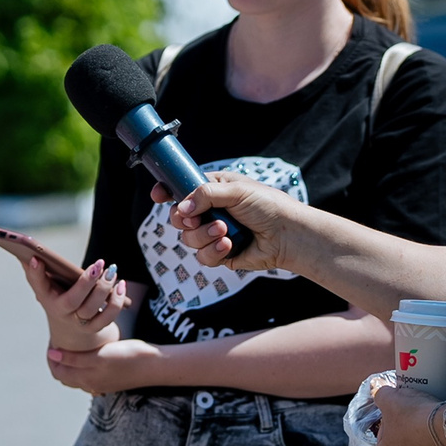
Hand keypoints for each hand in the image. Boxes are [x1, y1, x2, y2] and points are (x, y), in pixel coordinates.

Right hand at [29, 254, 131, 350]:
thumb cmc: (58, 297)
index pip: (39, 286)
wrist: (68, 328)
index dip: (36, 274)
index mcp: (46, 298)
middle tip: (99, 264)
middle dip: (86, 282)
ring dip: (104, 289)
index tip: (36, 259)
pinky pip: (108, 317)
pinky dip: (116, 300)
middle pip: (73, 300)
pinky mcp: (95, 327)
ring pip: (92, 308)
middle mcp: (61, 312)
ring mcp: (79, 322)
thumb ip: (38, 271)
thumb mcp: (46, 286)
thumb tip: (29, 252)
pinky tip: (120, 284)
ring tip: (112, 271)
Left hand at [47, 338, 163, 393]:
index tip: (53, 340)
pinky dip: (82, 364)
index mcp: (85, 379)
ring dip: (70, 362)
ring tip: (71, 345)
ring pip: (77, 374)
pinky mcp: (111, 378)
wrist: (155, 365)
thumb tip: (52, 355)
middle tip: (59, 340)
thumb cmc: (129, 357)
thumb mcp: (99, 357)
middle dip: (59, 360)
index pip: (58, 371)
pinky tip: (88, 351)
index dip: (52, 357)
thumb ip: (75, 358)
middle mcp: (91, 384)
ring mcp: (101, 382)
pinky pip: (89, 373)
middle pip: (65, 374)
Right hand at [164, 175, 296, 273]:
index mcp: (214, 189)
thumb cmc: (268, 206)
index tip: (158, 195)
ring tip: (224, 231)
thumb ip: (206, 194)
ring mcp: (215, 234)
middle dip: (184, 219)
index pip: (182, 189)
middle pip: (179, 217)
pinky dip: (213, 251)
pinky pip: (203, 257)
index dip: (167, 191)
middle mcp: (211, 211)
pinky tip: (228, 246)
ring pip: (188, 239)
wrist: (288, 235)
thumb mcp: (236, 191)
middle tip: (195, 218)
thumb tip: (182, 207)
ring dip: (203, 235)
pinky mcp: (221, 254)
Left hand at [371, 380, 445, 445]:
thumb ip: (379, 395)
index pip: (384, 438)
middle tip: (417, 419)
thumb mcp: (391, 399)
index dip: (392, 422)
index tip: (402, 413)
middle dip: (409, 436)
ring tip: (432, 427)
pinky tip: (444, 436)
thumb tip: (377, 390)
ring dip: (426, 445)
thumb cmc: (415, 417)